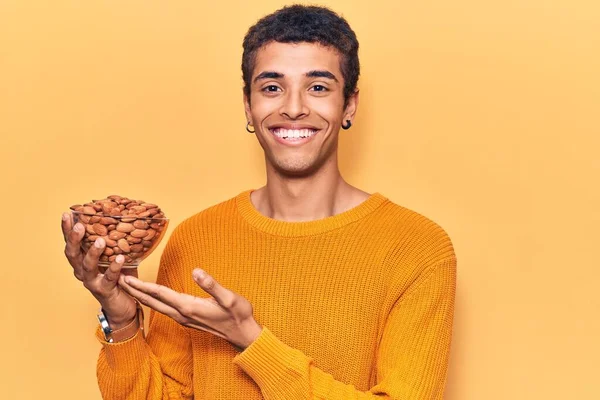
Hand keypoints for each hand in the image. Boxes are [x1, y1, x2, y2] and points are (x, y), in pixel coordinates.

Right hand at [61, 212, 137, 328]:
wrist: (123, 306)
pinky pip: (108, 278)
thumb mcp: (116, 257)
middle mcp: (82, 272)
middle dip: (74, 239)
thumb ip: (116, 242)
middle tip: (79, 225)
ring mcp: (91, 282)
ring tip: (101, 240)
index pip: (72, 243)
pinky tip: (120, 258)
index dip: (67, 230)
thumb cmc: (119, 278)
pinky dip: (114, 267)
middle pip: (72, 254)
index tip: (67, 214)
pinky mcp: (104, 291)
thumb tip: (126, 218)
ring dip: (93, 252)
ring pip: (87, 266)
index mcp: (82, 261)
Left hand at [118, 269, 262, 349]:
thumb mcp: (229, 297)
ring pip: (157, 306)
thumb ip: (211, 284)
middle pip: (153, 301)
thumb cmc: (238, 314)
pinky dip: (153, 301)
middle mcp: (182, 314)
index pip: (160, 293)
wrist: (243, 334)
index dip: (142, 285)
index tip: (126, 278)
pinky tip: (151, 297)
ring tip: (130, 287)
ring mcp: (184, 319)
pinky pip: (164, 309)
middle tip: (119, 279)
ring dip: (142, 296)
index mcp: (189, 306)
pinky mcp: (188, 319)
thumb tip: (196, 271)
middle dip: (135, 291)